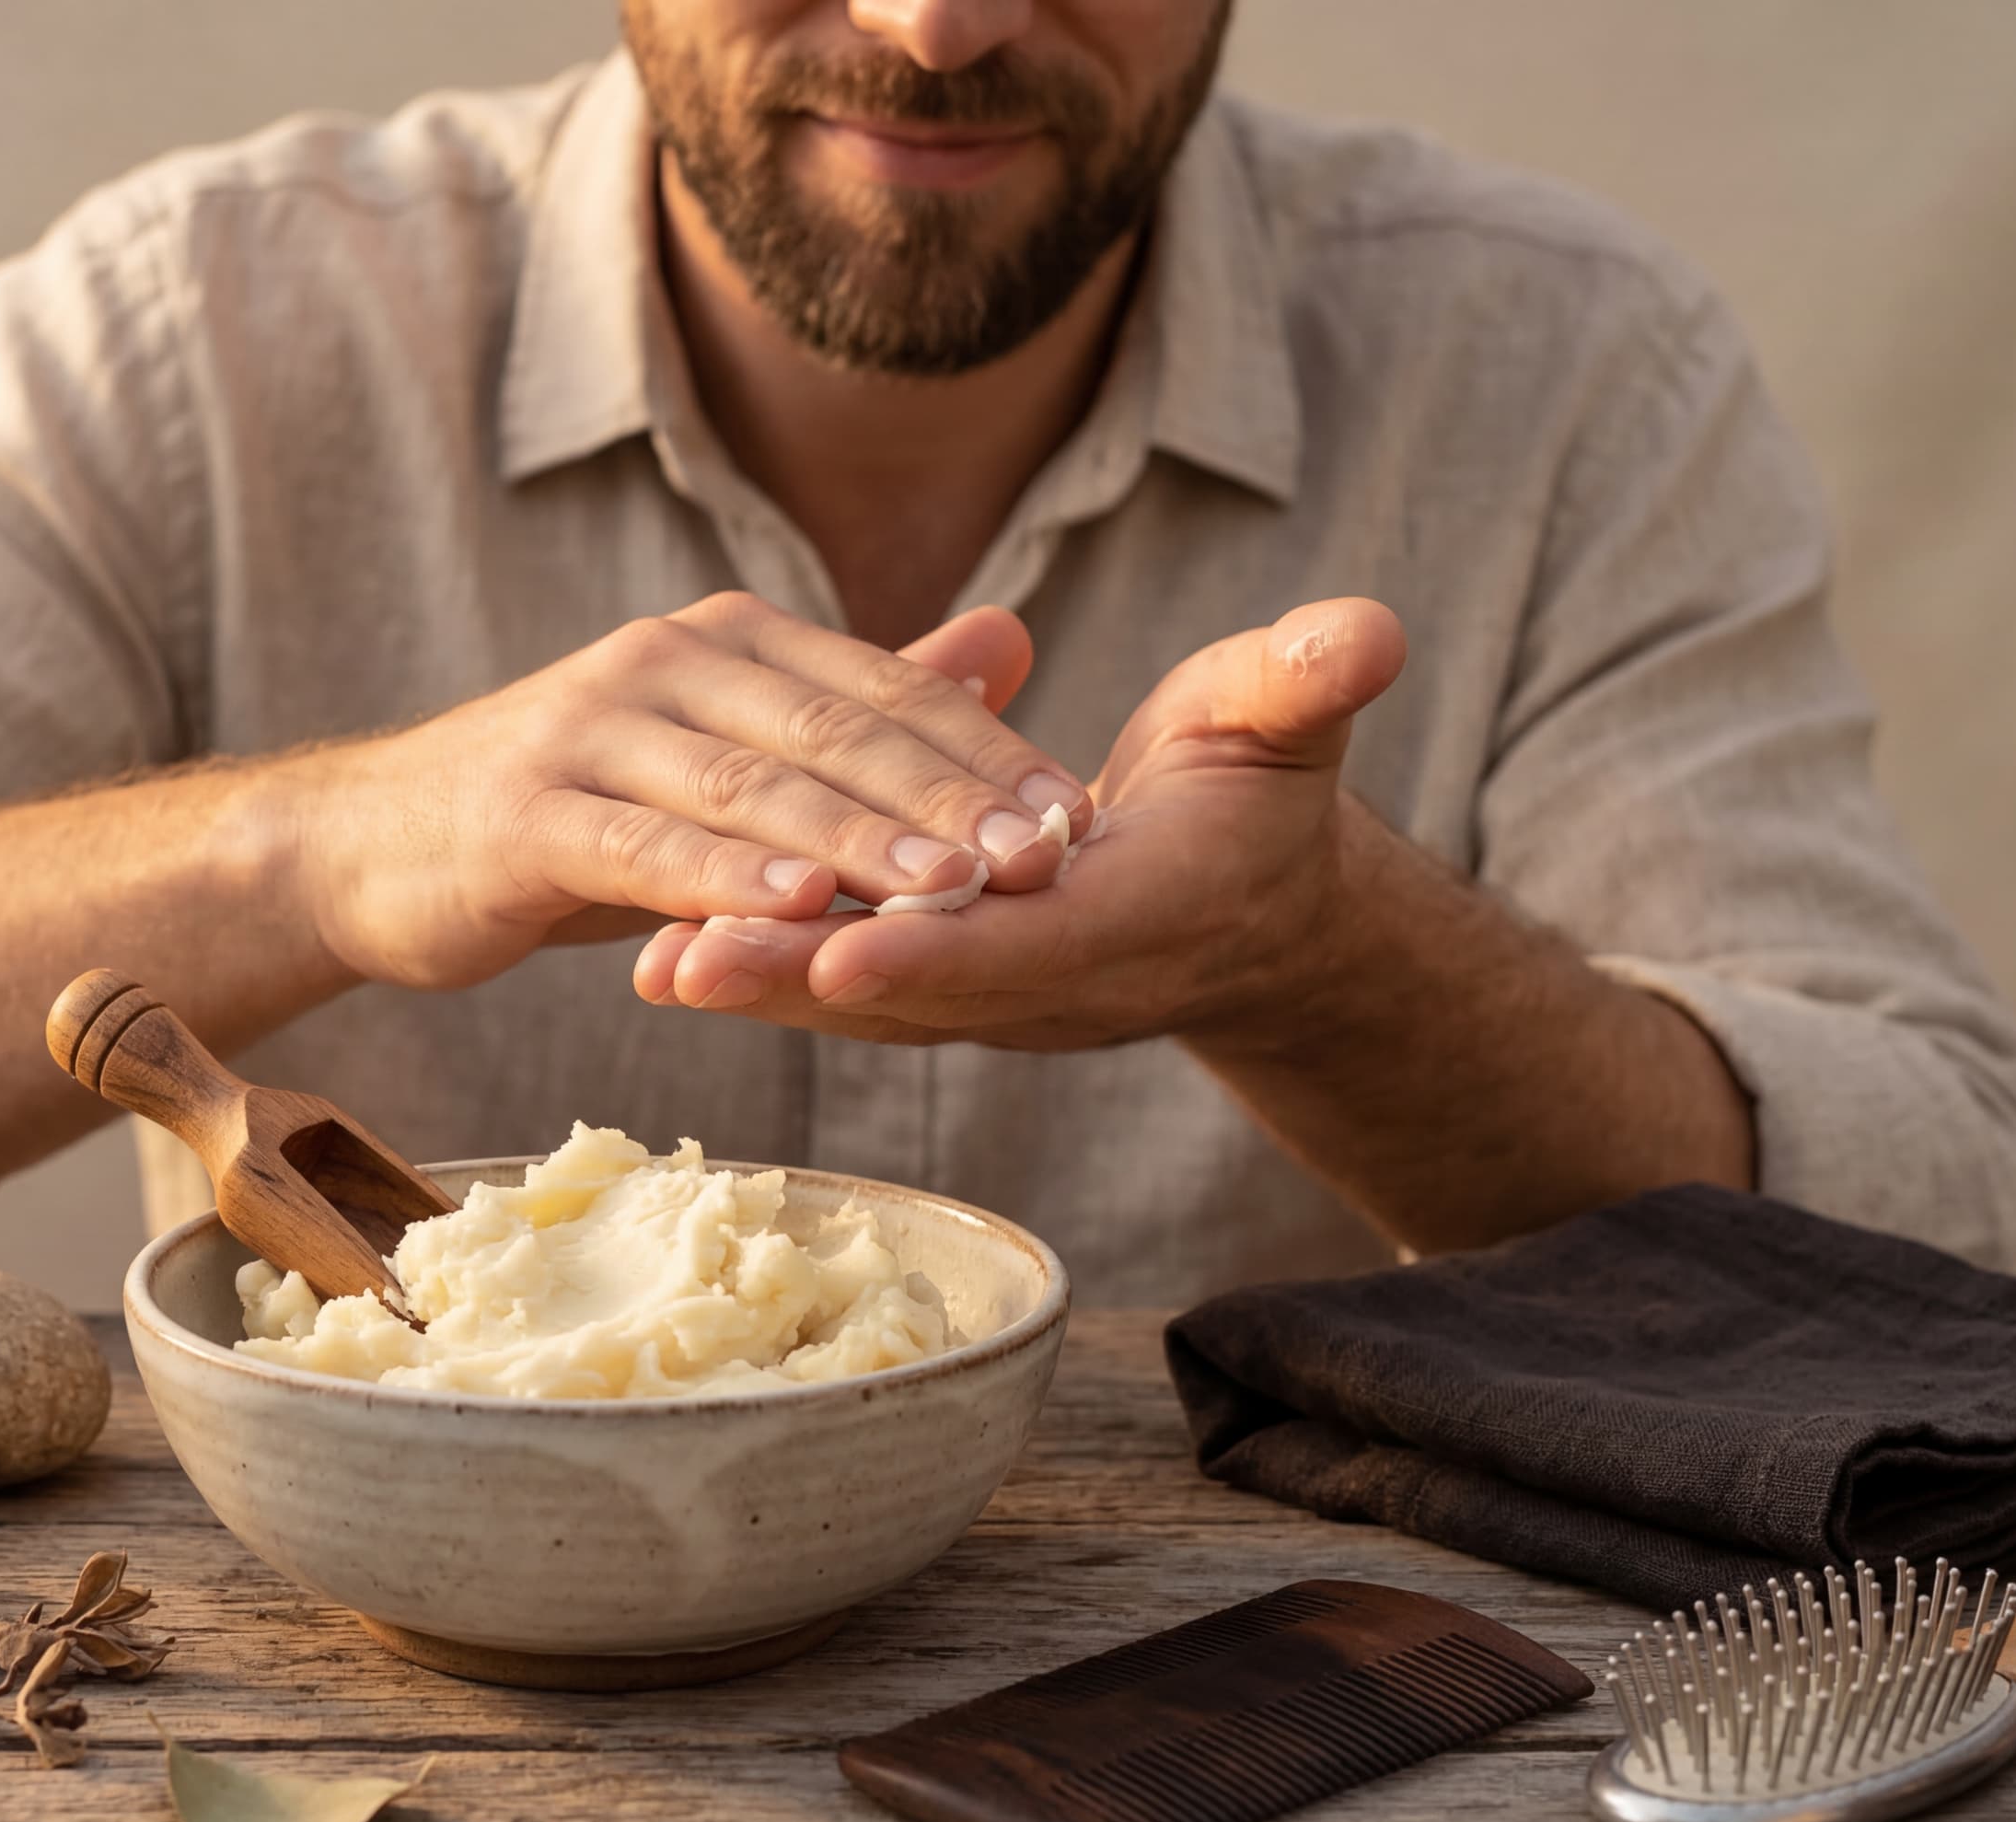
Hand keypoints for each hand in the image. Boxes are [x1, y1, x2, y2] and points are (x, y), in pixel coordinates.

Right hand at [287, 592, 1093, 991]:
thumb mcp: (726, 755)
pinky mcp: (526, 813)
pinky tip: (795, 907)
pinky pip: (641, 844)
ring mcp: (588, 731)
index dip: (987, 754)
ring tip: (950, 889)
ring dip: (856, 838)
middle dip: (948, 797)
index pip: (884, 691)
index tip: (1080, 822)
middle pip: (832, 729)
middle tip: (1046, 859)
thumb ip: (860, 706)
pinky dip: (721, 876)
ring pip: (749, 785)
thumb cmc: (572, 812)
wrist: (374, 848)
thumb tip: (1010, 639)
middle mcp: (663, 662)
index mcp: (728, 643)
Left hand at [629, 597, 1407, 1043]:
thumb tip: (1367, 631)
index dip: (939, 951)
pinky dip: (763, 964)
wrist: (1251, 905)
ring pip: (863, 996)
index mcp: (1140, 920)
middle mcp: (1055, 979)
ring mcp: (991, 994)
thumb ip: (1311, 681)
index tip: (849, 948)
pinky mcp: (940, 981)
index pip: (1028, 944)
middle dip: (803, 977)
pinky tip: (661, 947)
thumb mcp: (1292, 722)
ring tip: (648, 961)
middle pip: (916, 989)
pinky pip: (842, 979)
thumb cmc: (1265, 792)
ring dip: (759, 981)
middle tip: (686, 961)